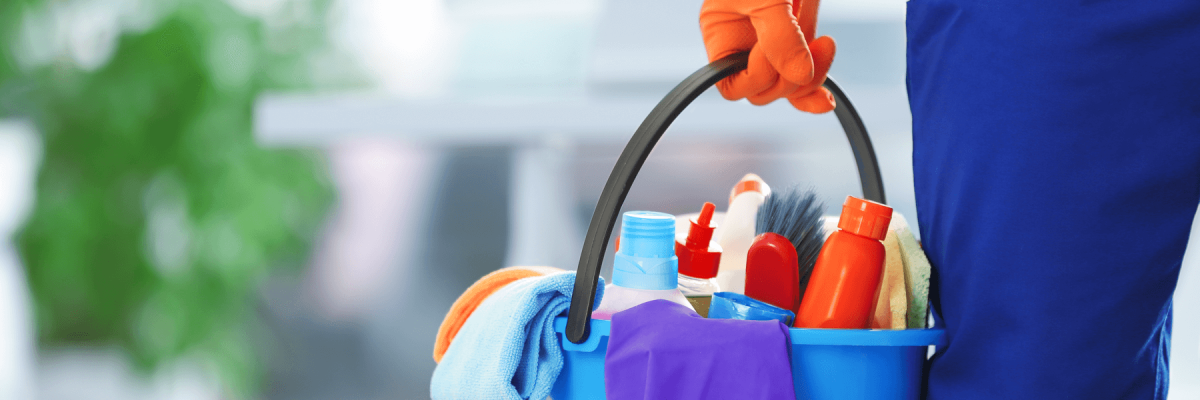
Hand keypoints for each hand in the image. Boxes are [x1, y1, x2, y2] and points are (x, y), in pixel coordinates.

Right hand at [700, 0, 835, 112]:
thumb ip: (781, 37)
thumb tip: (801, 77)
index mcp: (721, 33)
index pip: (732, 83)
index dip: (757, 76)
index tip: (772, 48)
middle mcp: (744, 43)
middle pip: (763, 90)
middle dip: (788, 78)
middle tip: (808, 47)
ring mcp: (774, 43)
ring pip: (789, 84)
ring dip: (812, 75)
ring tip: (825, 45)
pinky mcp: (800, 39)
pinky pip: (805, 77)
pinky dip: (818, 86)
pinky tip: (827, 100)